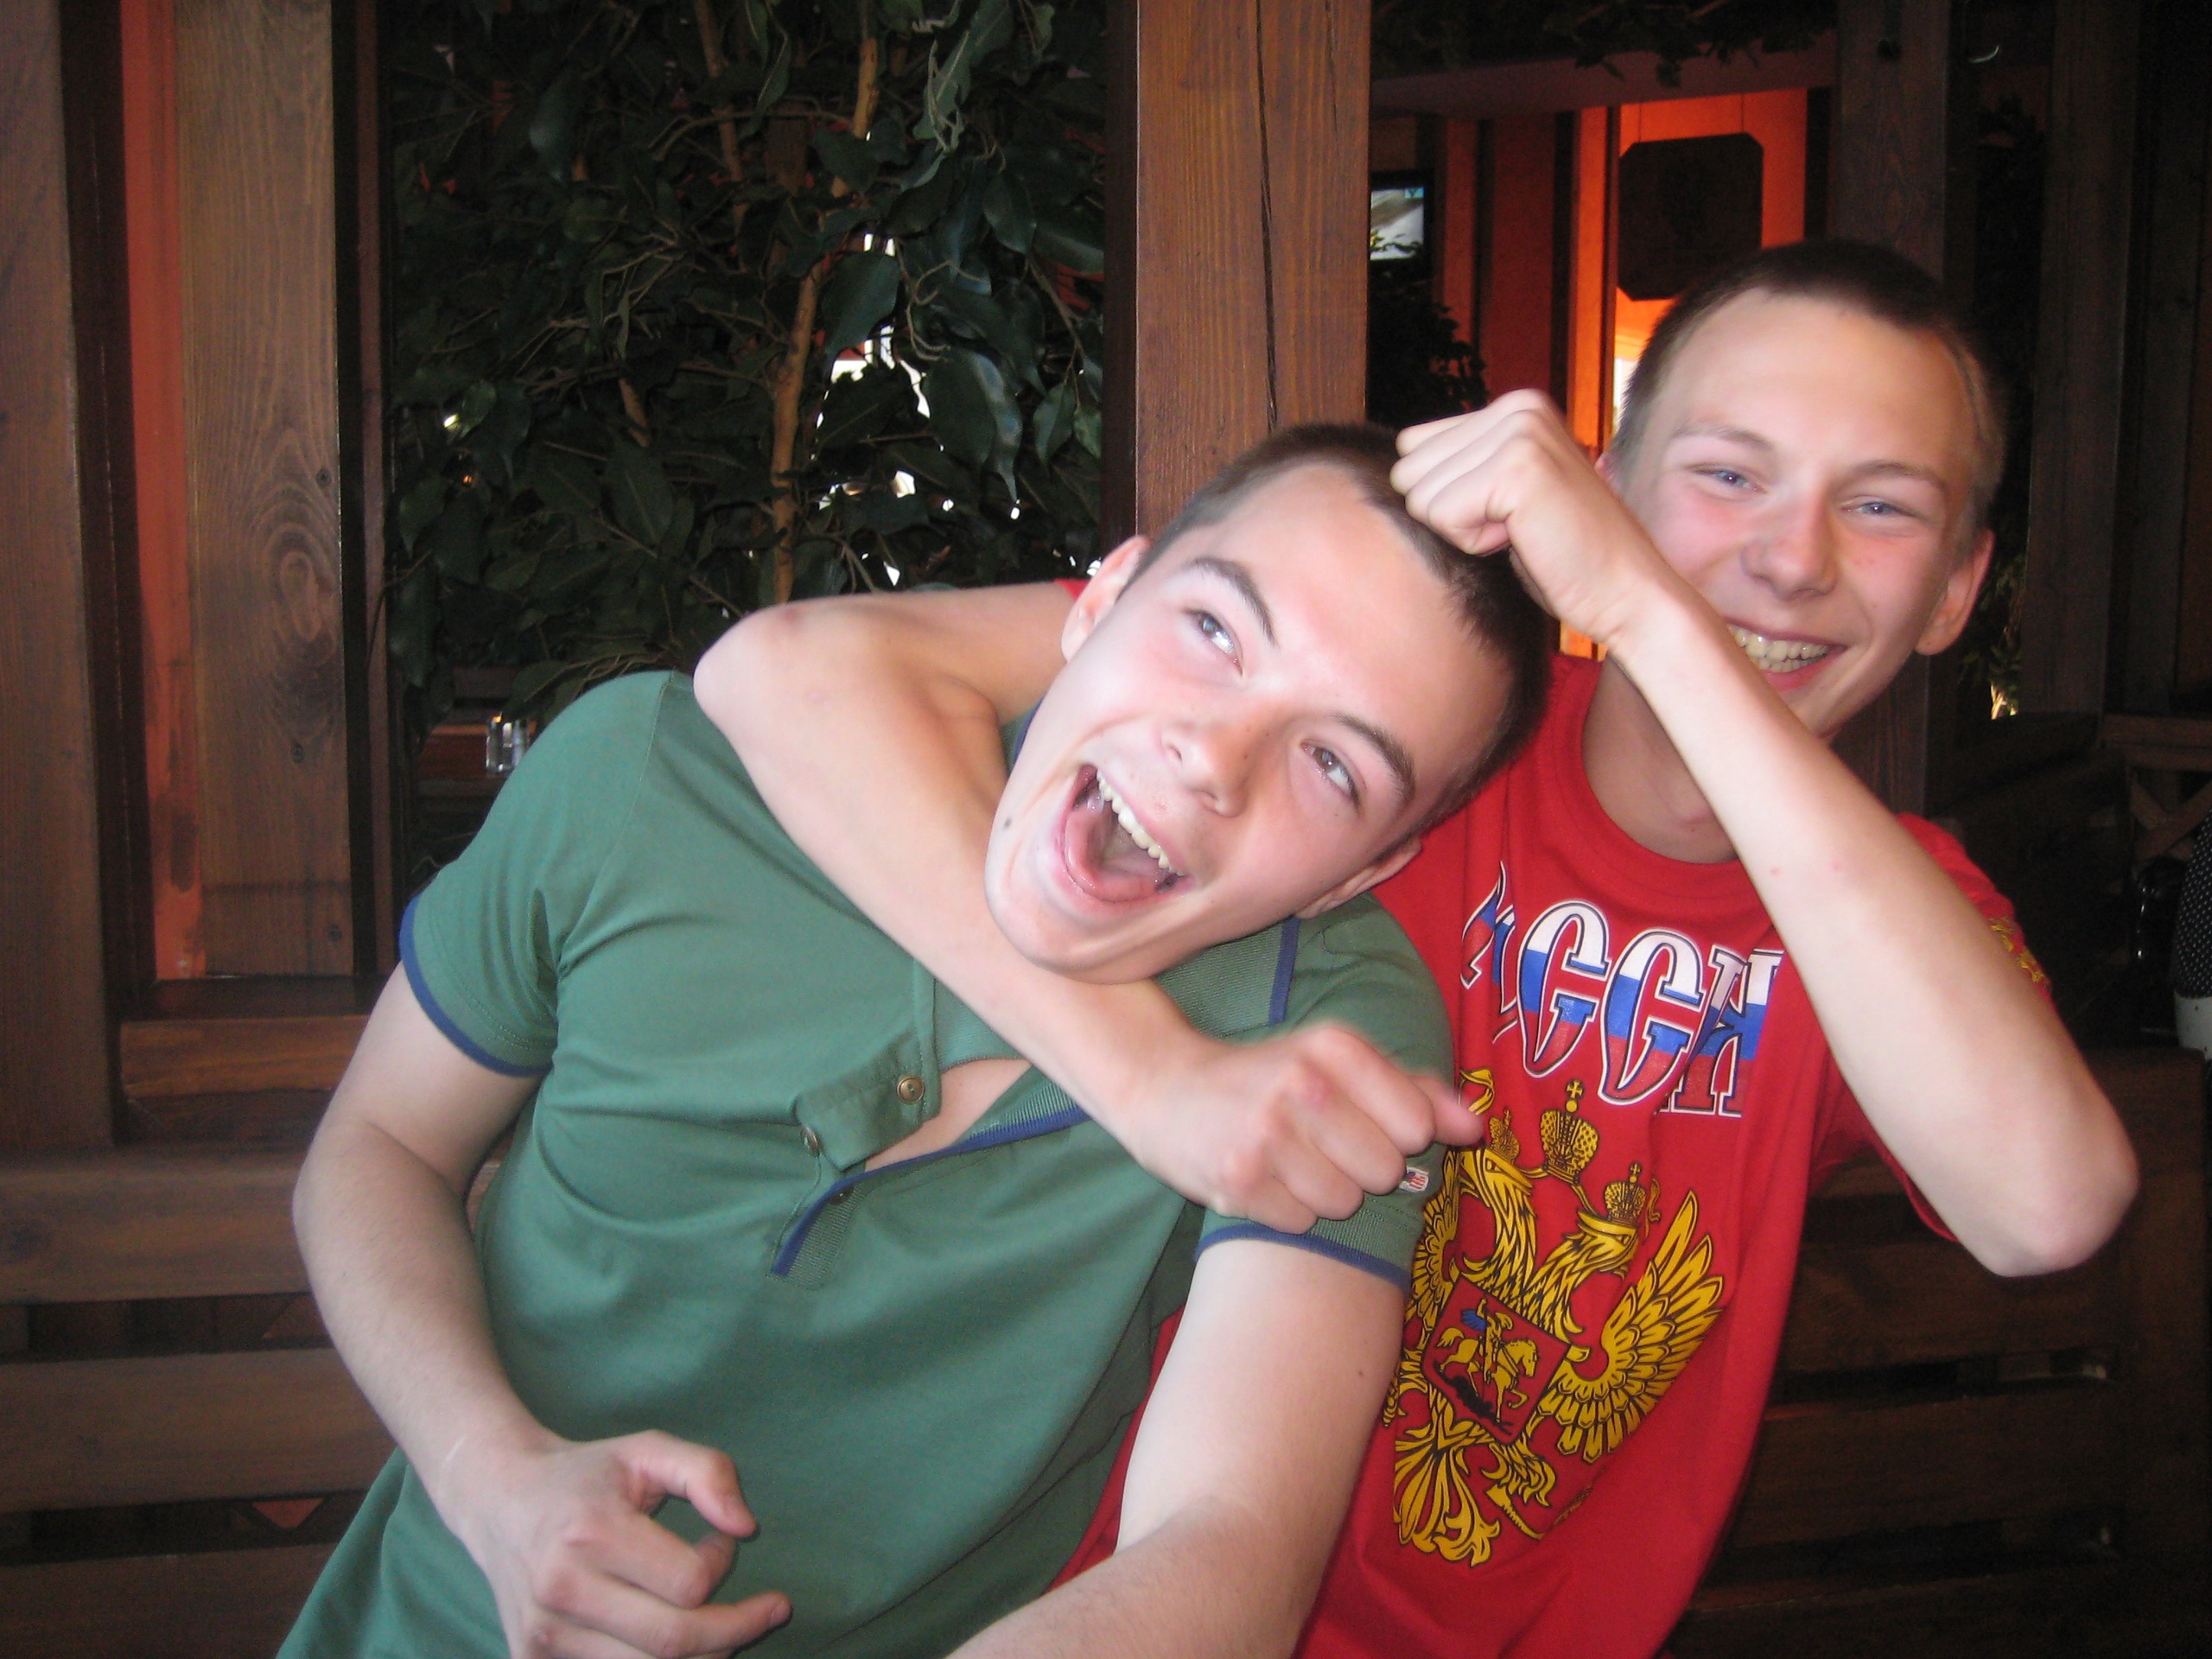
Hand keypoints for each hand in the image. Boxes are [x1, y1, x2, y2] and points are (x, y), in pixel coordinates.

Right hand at [442, 1427, 789, 1658]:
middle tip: (767, 1612)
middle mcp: (562, 1589)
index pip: (689, 1582)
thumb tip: (746, 1527)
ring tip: (723, 1629)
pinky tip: (678, 1645)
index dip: (722, 1564)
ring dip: (704, 1655)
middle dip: (735, 1631)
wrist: (499, 1501)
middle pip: (674, 1641)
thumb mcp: (648, 1449)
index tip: (721, 1543)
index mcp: (591, 1532)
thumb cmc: (586, 1476)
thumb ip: (708, 1472)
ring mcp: (542, 1635)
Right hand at [1112, 1024, 1478, 1233]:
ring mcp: (1266, 1133)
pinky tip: (1263, 1181)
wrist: (1166, 1090)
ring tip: (1290, 1163)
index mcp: (1334, 1047)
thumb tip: (1474, 1126)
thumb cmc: (1269, 1078)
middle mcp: (1301, 1083)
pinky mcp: (1237, 1179)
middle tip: (1320, 1146)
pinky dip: (1287, 1212)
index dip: (1397, 1135)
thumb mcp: (1338, 1065)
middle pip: (1386, 1169)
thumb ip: (1414, 1090)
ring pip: (1345, 1202)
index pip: (1416, 1124)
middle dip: (1360, 1168)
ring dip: (1323, 1194)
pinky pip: (1301, 1223)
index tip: (1364, 1122)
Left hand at [1393, 393, 1681, 651]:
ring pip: (1420, 494)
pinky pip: (1440, 514)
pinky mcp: (1517, 468)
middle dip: (1451, 513)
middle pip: (1408, 470)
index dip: (1447, 498)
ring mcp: (1520, 431)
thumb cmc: (1561, 556)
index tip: (1506, 514)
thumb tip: (1394, 464)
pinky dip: (1473, 542)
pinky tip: (1520, 539)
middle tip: (1515, 527)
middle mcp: (1517, 406)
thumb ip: (1463, 466)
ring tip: (1521, 532)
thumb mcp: (1503, 496)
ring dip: (1463, 529)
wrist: (1625, 593)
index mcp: (1514, 406)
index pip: (1412, 448)